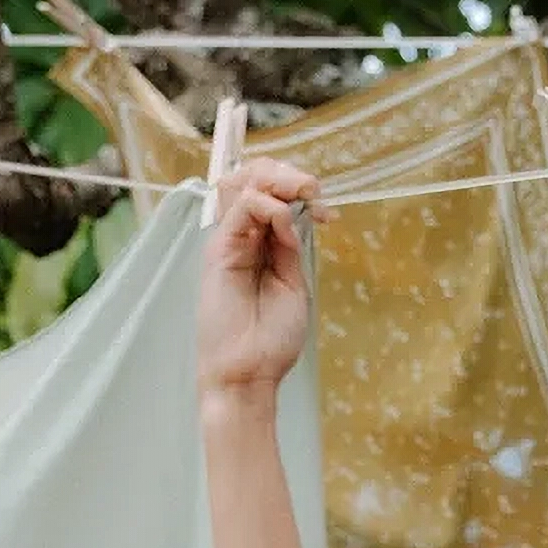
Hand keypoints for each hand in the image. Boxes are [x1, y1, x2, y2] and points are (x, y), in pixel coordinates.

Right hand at [198, 160, 324, 410]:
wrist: (248, 372)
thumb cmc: (271, 340)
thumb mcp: (293, 283)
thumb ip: (290, 246)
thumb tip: (293, 212)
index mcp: (261, 245)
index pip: (272, 196)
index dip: (298, 192)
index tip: (328, 213)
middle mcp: (242, 236)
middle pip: (255, 179)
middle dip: (287, 175)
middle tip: (314, 190)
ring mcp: (229, 240)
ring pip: (244, 183)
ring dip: (277, 180)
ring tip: (304, 192)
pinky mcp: (219, 249)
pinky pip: (242, 207)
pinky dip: (268, 205)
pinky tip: (284, 221)